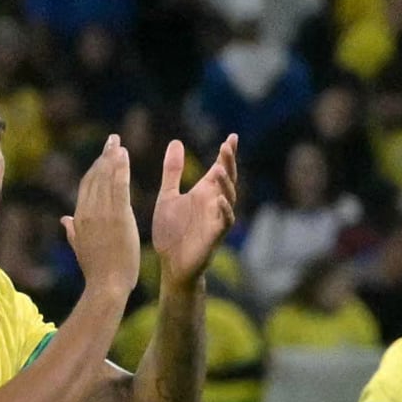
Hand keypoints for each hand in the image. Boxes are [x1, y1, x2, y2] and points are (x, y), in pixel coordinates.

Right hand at [61, 134, 140, 301]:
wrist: (106, 285)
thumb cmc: (97, 272)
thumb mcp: (80, 249)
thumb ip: (72, 232)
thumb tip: (63, 219)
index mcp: (79, 219)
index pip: (86, 186)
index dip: (95, 169)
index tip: (103, 156)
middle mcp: (87, 212)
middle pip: (95, 177)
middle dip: (104, 157)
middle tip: (112, 140)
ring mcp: (102, 213)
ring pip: (106, 178)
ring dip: (112, 158)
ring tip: (118, 143)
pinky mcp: (117, 215)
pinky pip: (119, 185)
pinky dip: (120, 168)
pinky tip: (124, 155)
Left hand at [150, 134, 237, 287]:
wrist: (170, 264)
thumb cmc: (171, 232)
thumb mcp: (168, 196)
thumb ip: (173, 172)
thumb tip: (176, 141)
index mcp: (204, 192)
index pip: (219, 168)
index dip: (226, 154)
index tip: (233, 137)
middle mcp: (213, 202)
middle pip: (227, 178)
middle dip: (228, 163)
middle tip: (227, 146)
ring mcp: (216, 218)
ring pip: (228, 197)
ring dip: (225, 184)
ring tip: (218, 170)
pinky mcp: (215, 236)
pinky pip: (224, 221)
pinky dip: (224, 211)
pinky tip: (220, 200)